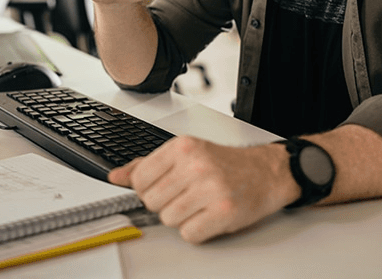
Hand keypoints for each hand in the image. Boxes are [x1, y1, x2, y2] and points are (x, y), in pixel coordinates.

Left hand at [108, 136, 297, 242]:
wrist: (266, 171)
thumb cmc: (225, 163)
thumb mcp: (185, 153)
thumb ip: (147, 165)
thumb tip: (115, 177)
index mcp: (182, 147)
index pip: (139, 178)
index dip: (146, 189)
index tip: (161, 188)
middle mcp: (195, 165)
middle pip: (151, 202)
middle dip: (164, 204)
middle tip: (184, 197)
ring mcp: (210, 188)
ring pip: (168, 219)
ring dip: (181, 219)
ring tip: (198, 205)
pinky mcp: (224, 211)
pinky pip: (189, 233)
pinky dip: (196, 231)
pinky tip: (208, 216)